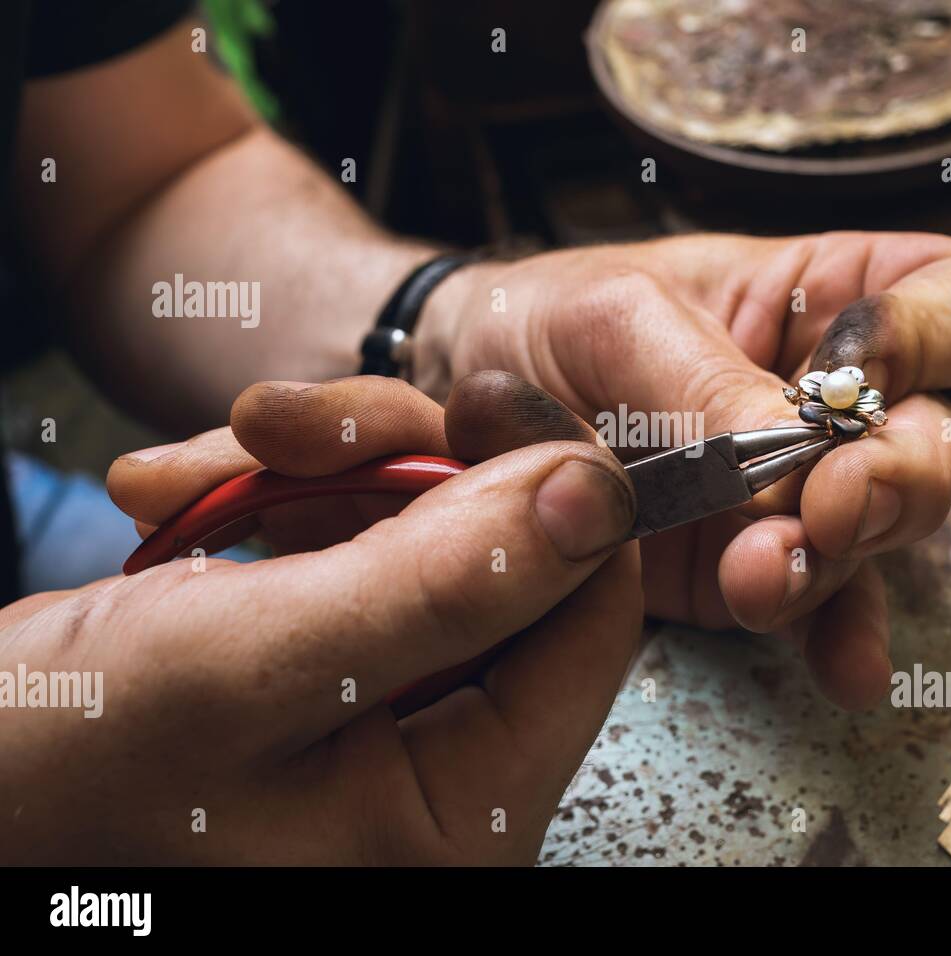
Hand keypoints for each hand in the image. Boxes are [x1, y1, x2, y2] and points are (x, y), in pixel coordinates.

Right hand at [0, 374, 640, 863]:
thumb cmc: (48, 773)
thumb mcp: (247, 665)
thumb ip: (442, 585)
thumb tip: (600, 497)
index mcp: (461, 813)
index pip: (590, 623)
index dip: (555, 493)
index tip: (483, 405)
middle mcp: (447, 777)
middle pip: (513, 566)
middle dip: (410, 467)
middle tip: (298, 425)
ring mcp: (393, 723)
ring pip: (435, 538)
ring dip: (332, 470)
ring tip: (220, 462)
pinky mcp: (337, 672)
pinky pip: (362, 547)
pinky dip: (286, 498)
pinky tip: (202, 493)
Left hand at [422, 232, 950, 707]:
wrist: (463, 407)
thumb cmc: (546, 320)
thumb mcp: (612, 318)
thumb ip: (705, 381)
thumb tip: (792, 469)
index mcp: (827, 295)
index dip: (937, 338)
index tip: (853, 373)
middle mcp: (834, 399)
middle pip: (934, 438)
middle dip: (895, 477)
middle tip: (827, 503)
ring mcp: (800, 490)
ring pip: (879, 534)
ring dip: (834, 561)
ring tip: (759, 575)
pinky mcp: (753, 562)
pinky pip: (821, 607)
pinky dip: (832, 637)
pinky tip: (839, 670)